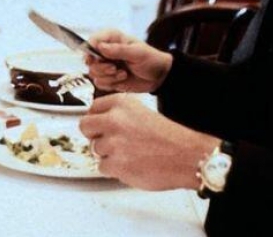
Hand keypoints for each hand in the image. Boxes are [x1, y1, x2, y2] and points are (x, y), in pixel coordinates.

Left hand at [78, 94, 217, 190]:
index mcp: (120, 104)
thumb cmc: (169, 137)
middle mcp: (114, 120)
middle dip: (94, 136)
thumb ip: (118, 115)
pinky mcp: (116, 164)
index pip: (93, 108)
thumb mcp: (141, 113)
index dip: (97, 119)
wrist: (187, 156)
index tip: (100, 126)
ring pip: (95, 150)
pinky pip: (103, 167)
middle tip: (108, 142)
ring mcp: (113, 143)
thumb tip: (97, 123)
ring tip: (130, 154)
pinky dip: (114, 169)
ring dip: (108, 155)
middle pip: (85, 127)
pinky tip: (131, 164)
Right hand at [85, 30, 171, 92]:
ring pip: (93, 73)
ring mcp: (106, 65)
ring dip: (108, 76)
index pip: (92, 41)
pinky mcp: (108, 77)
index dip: (91, 50)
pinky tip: (123, 79)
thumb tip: (101, 47)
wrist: (159, 76)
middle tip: (115, 68)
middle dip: (102, 67)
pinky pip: (99, 83)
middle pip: (89, 59)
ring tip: (123, 74)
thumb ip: (119, 50)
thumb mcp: (137, 53)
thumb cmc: (151, 60)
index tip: (99, 58)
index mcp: (112, 38)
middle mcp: (106, 51)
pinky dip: (111, 83)